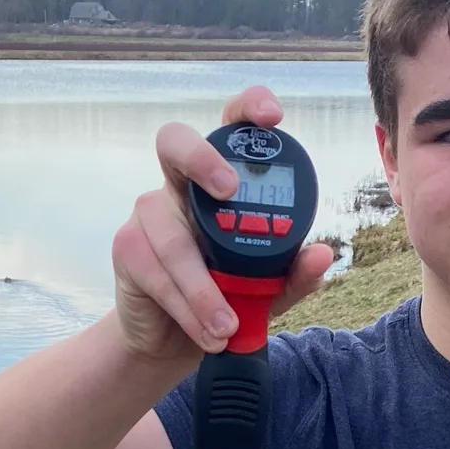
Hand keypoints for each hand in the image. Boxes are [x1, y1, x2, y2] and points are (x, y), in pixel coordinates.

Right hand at [110, 85, 334, 362]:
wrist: (174, 341)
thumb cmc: (226, 298)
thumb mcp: (270, 290)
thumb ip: (295, 272)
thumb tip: (322, 254)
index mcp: (222, 180)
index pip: (231, 126)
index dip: (248, 107)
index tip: (272, 117)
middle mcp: (180, 185)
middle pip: (175, 142)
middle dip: (202, 158)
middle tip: (229, 191)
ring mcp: (149, 213)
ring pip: (173, 238)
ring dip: (203, 288)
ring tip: (227, 325)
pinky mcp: (127, 248)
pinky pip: (157, 273)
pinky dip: (188, 307)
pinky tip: (208, 332)